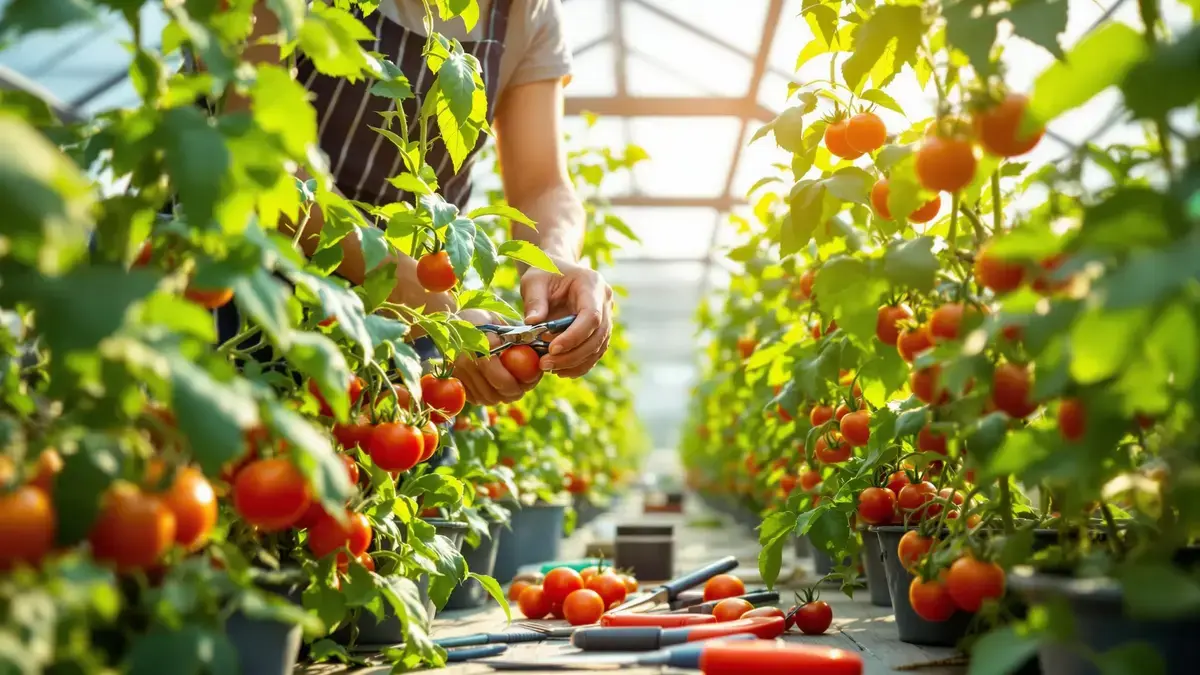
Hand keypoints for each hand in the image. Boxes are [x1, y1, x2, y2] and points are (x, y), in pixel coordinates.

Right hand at [452, 310, 541, 404]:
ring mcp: (458, 372)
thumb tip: (537, 354)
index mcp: (482, 347)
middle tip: (523, 388)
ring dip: (501, 397)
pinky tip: (496, 388)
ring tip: (511, 389)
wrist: (449, 320)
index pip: (503, 380)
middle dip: (513, 394)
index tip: (530, 382)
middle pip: (495, 394)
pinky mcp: (454, 378)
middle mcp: (467, 362)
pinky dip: (487, 397)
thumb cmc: (480, 319)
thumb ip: (516, 338)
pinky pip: (474, 398)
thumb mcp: (499, 323)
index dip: (519, 387)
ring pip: (485, 399)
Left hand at [520, 259, 612, 377]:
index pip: (591, 316)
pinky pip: (594, 352)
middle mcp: (605, 302)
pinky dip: (578, 365)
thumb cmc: (544, 273)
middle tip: (545, 364)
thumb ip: (534, 301)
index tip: (552, 349)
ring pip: (598, 348)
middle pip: (598, 336)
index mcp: (592, 285)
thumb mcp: (534, 281)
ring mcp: (606, 317)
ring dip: (575, 363)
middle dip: (572, 355)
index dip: (574, 336)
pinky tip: (559, 370)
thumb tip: (532, 324)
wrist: (556, 271)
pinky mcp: (600, 331)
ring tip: (549, 368)